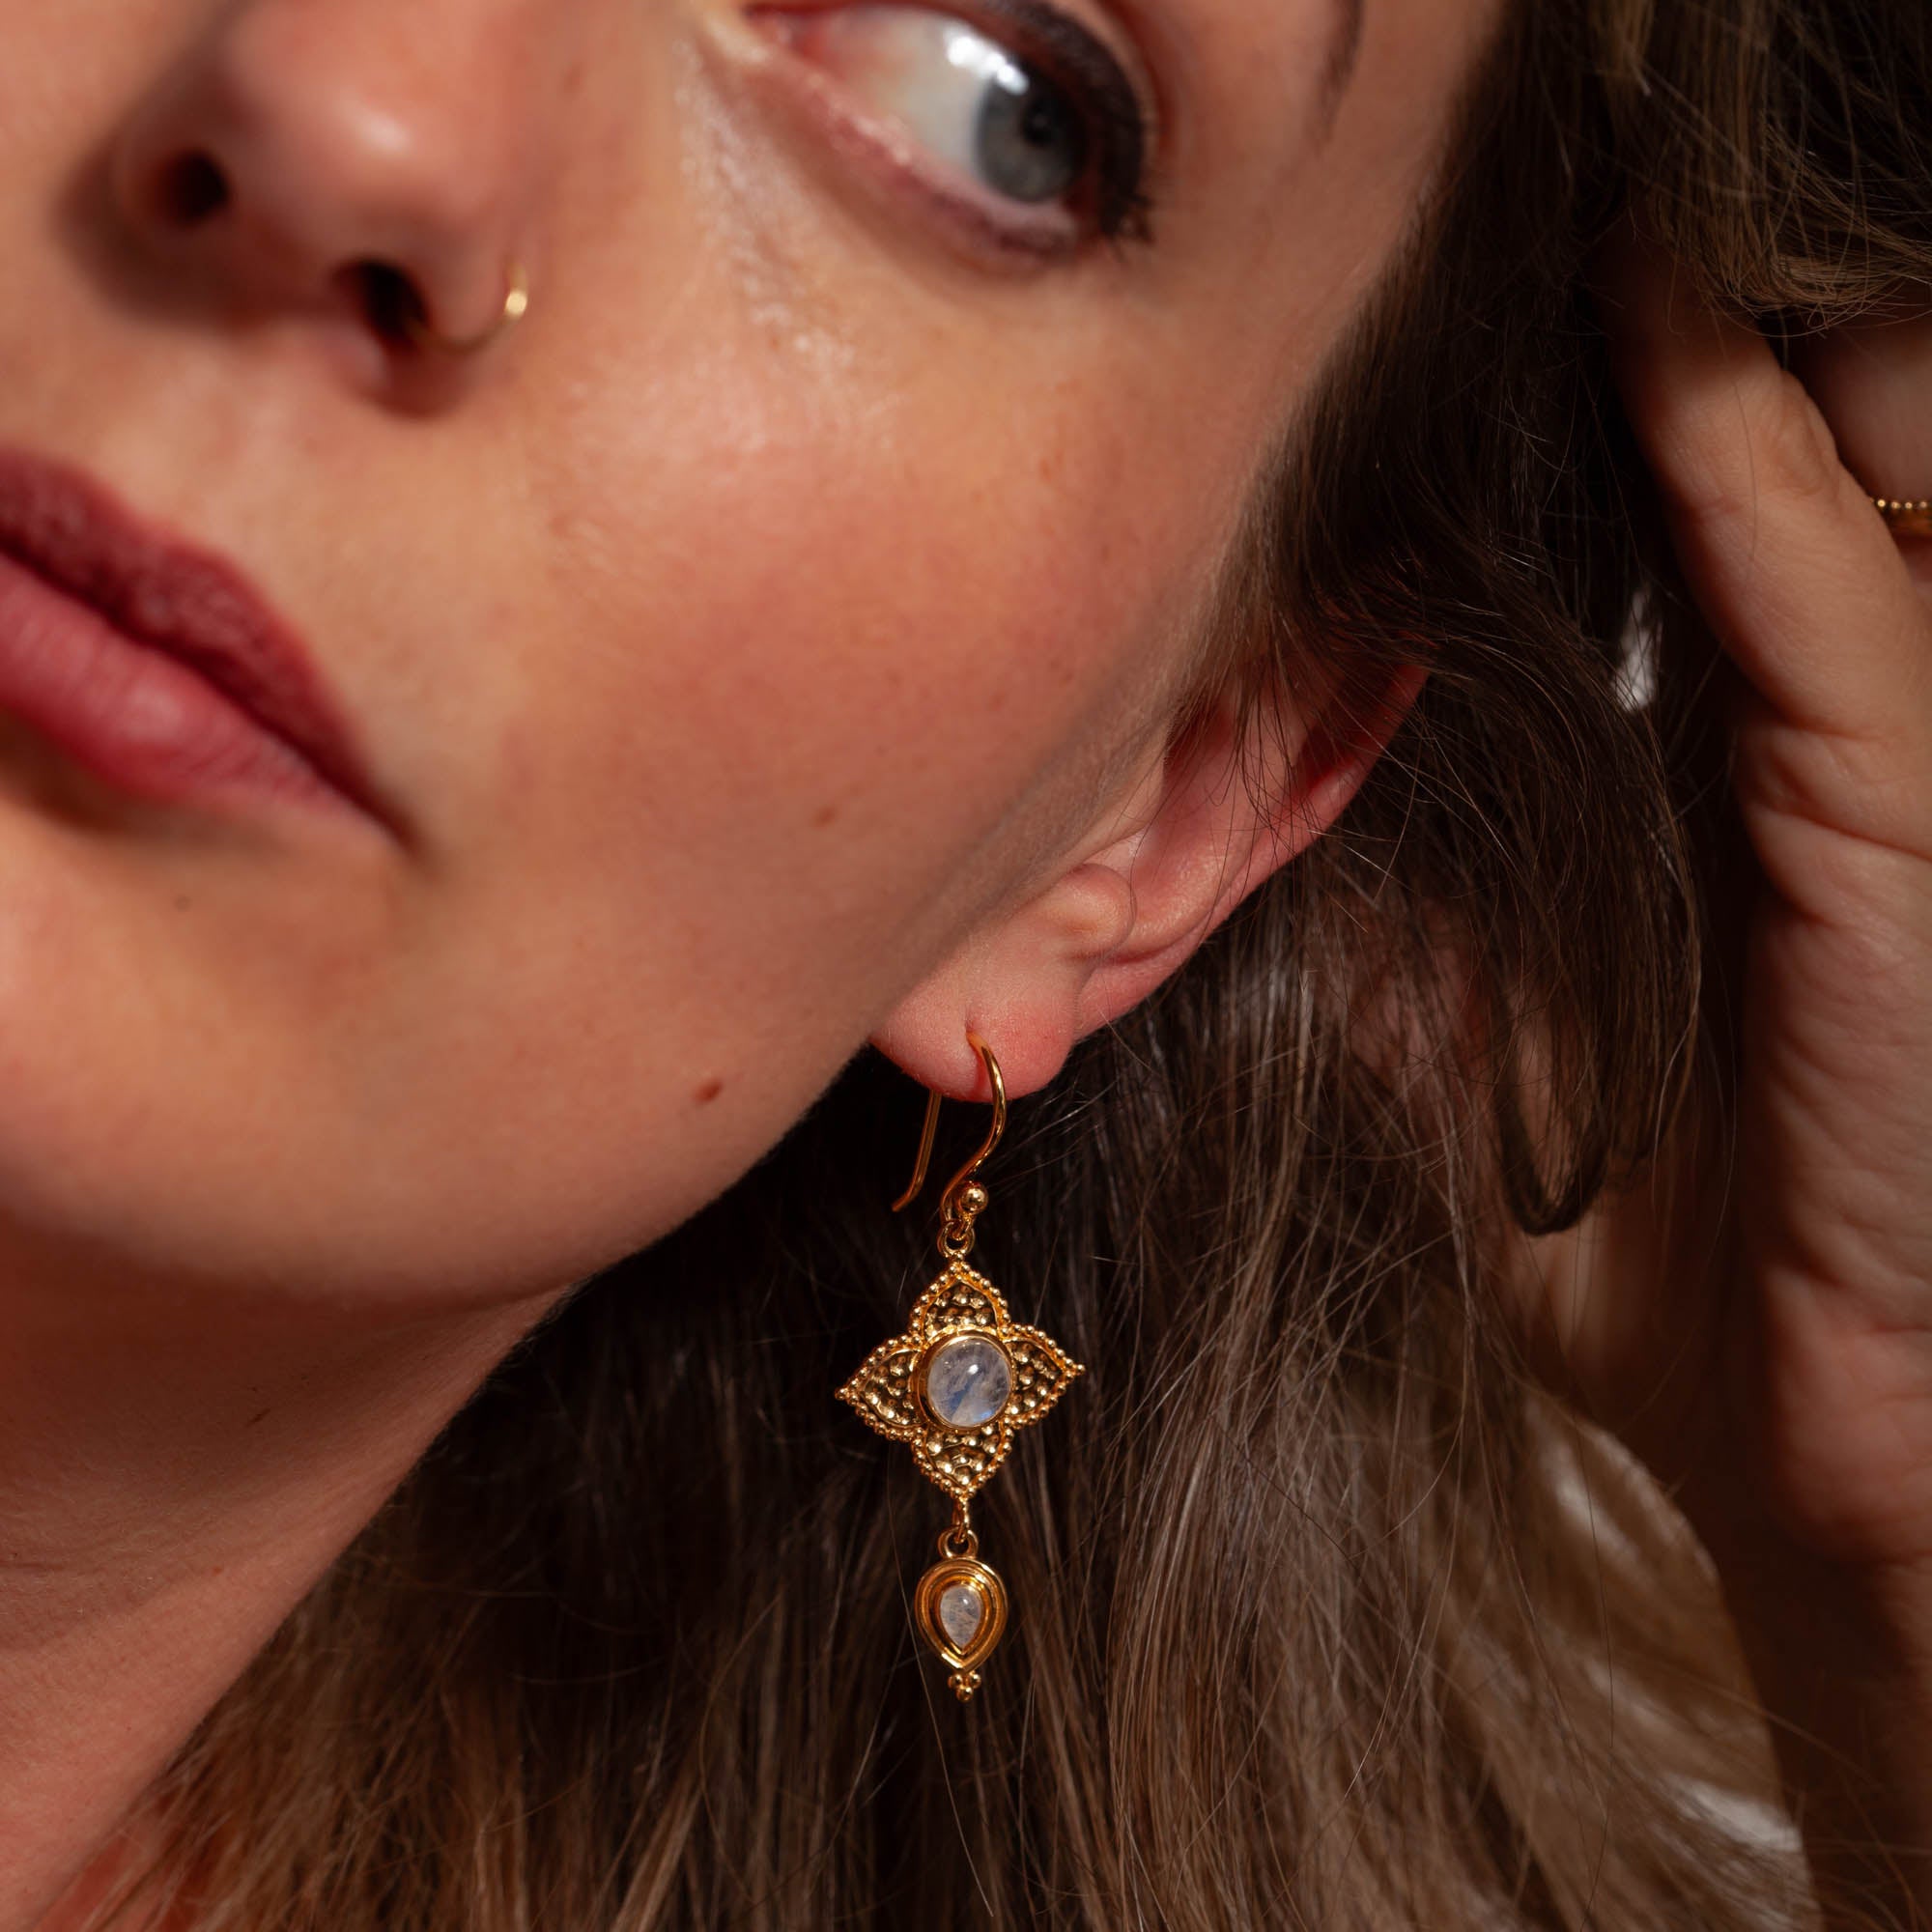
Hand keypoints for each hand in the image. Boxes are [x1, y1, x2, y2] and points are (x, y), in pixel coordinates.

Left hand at [1518, 238, 1931, 1921]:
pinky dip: (1735, 422)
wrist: (1829, 1419)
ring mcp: (1868, 730)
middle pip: (1733, 435)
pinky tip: (1655, 291)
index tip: (1412, 285)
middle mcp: (1791, 711)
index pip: (1646, 513)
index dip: (1556, 386)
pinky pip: (1814, 560)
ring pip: (1820, 437)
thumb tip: (1214, 853)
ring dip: (1706, 301)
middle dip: (1633, 302)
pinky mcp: (1895, 779)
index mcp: (1703, 758)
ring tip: (1585, 162)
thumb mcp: (1470, 1069)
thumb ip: (1381, 940)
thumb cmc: (1660, 1251)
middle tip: (1492, 173)